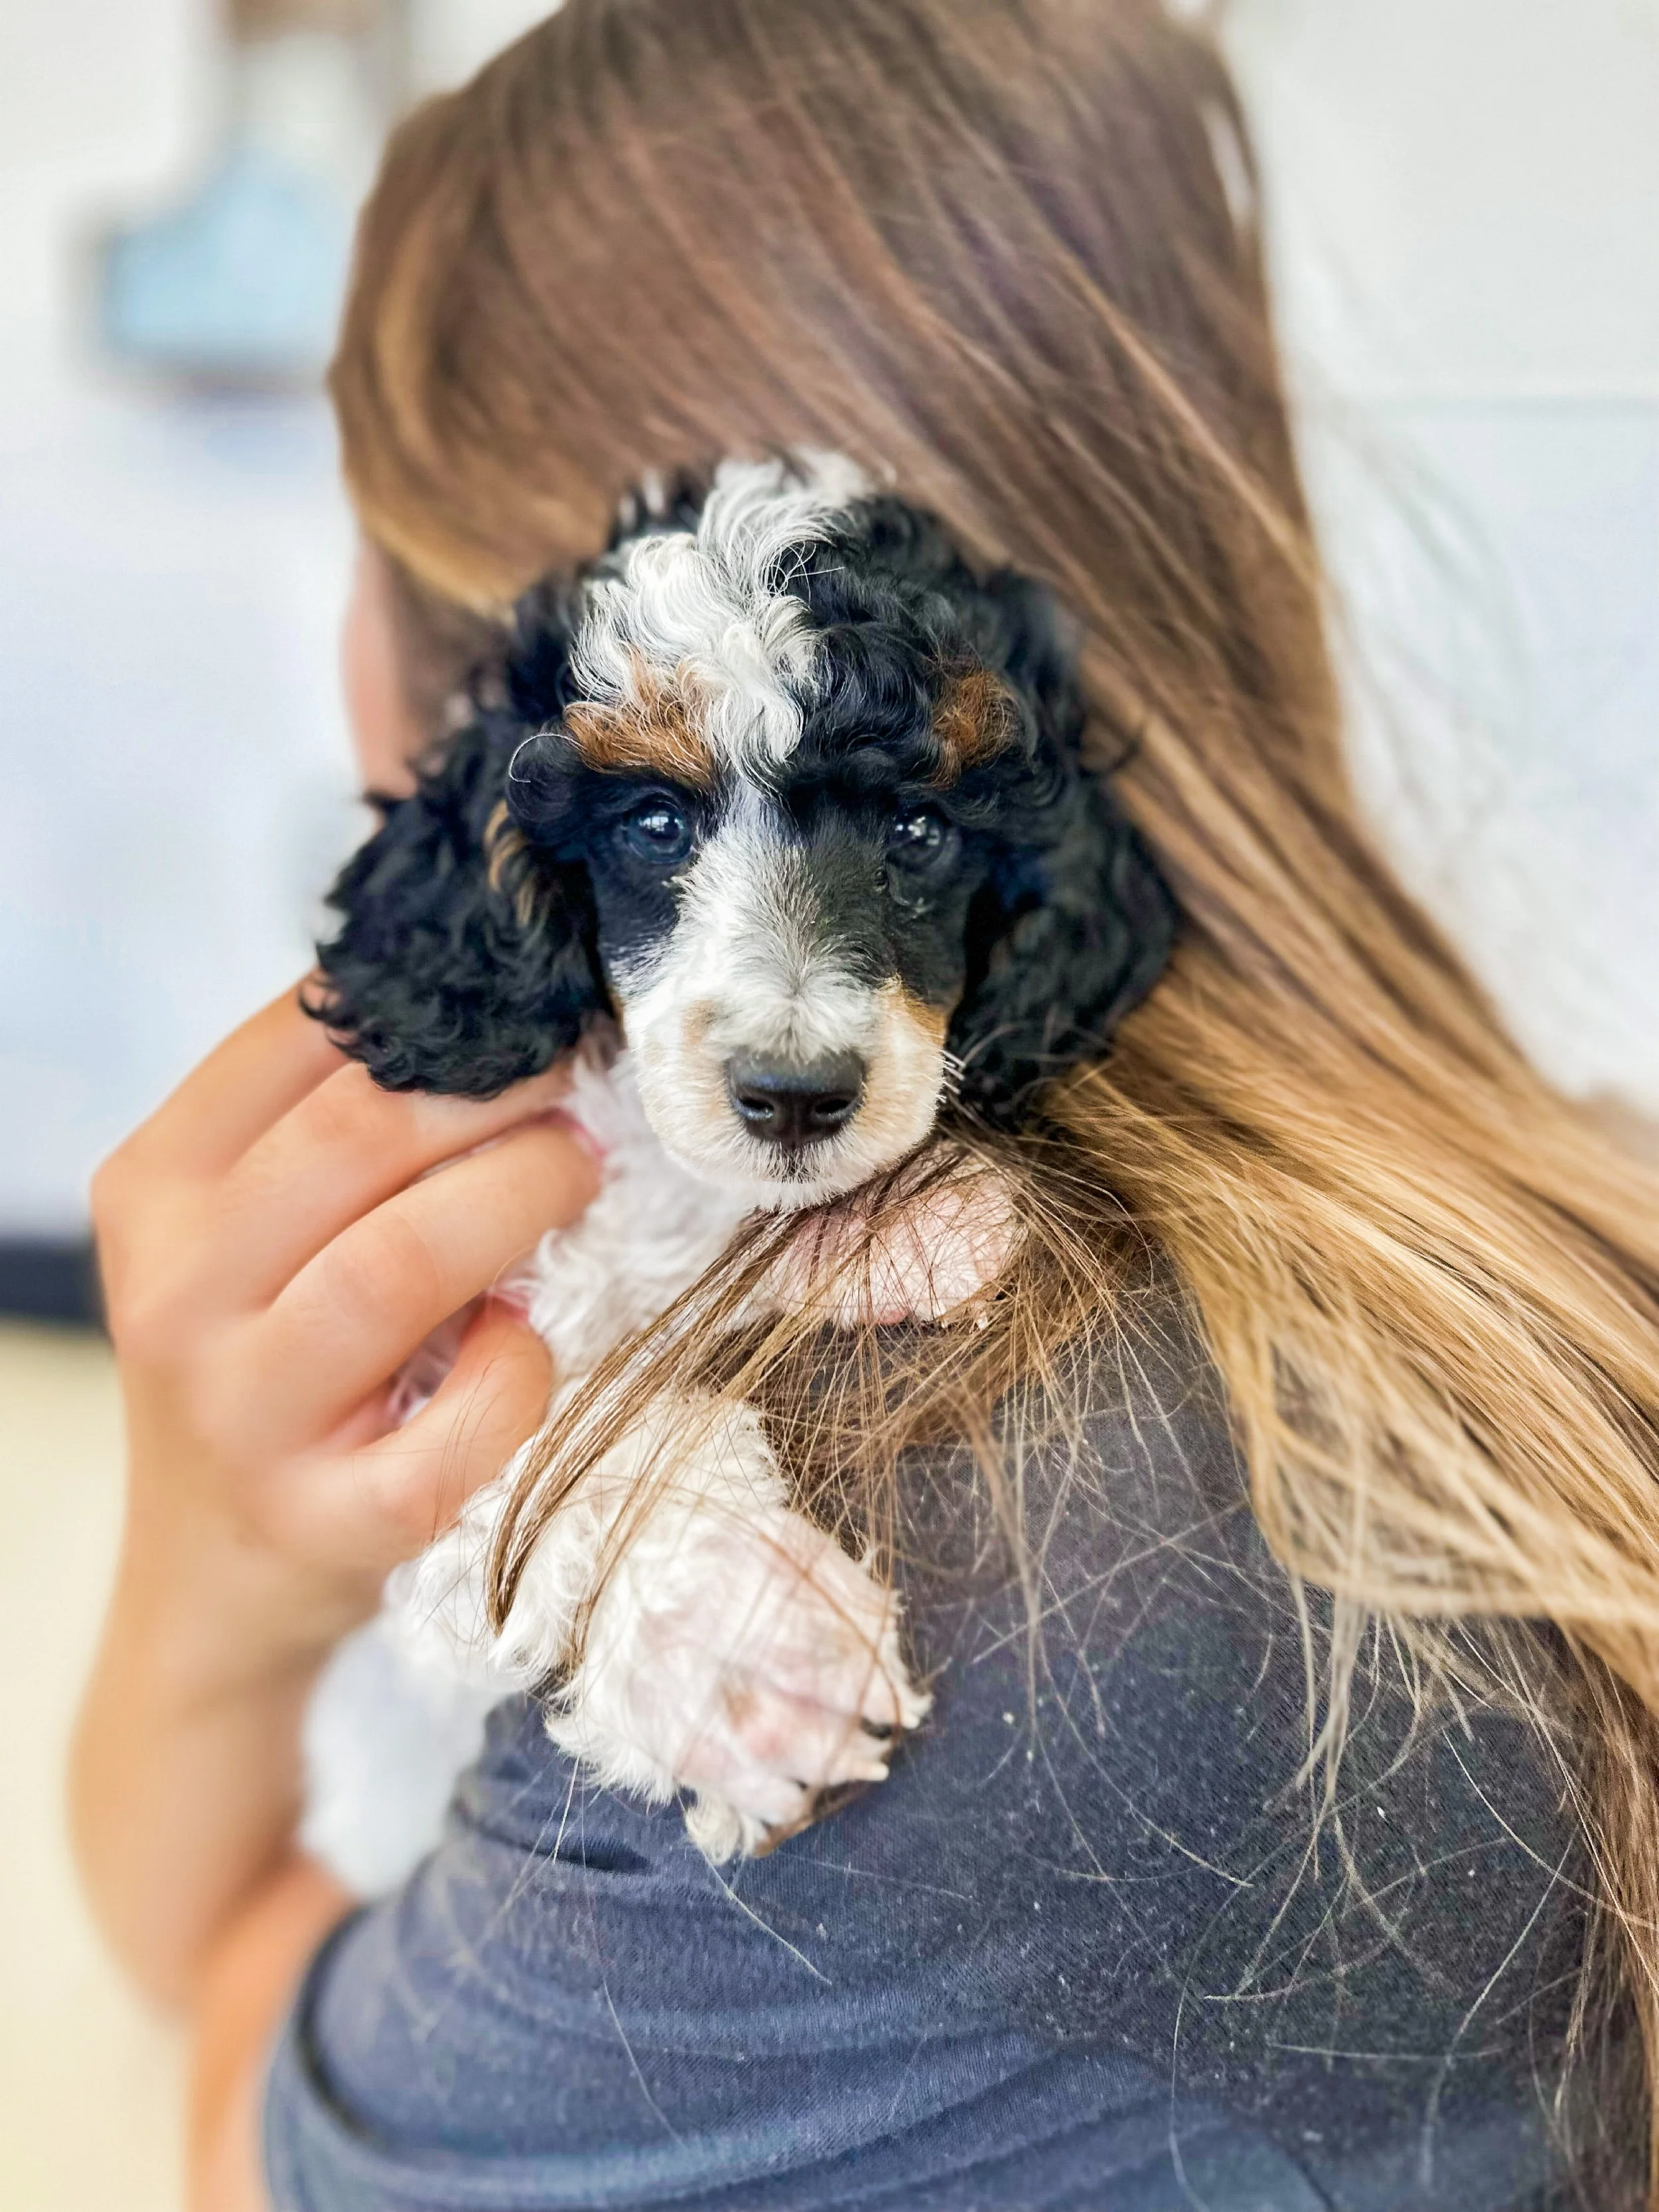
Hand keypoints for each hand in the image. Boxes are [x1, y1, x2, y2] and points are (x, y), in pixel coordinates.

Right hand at [74, 982, 598, 1999]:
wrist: (215, 1574)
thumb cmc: (268, 1361)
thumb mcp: (250, 1228)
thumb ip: (333, 1120)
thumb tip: (497, 1000)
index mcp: (157, 1187)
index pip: (295, 1043)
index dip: (434, 1003)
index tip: (527, 999)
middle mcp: (179, 1293)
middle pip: (358, 1138)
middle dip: (500, 1092)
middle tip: (581, 1083)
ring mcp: (245, 1417)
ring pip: (400, 1264)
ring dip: (519, 1200)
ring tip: (579, 1174)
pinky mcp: (328, 1524)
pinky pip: (456, 1430)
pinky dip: (518, 1373)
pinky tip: (524, 1345)